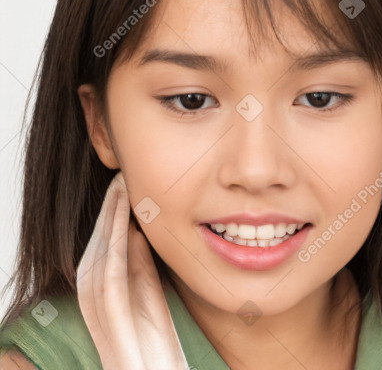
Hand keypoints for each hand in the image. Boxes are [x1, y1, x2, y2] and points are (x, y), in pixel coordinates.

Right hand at [76, 171, 188, 369]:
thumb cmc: (156, 338)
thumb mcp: (148, 289)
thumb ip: (138, 258)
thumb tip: (134, 225)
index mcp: (103, 287)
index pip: (104, 240)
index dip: (113, 209)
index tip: (126, 182)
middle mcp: (93, 293)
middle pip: (98, 241)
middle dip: (109, 207)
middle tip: (121, 175)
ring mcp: (97, 306)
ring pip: (99, 252)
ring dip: (109, 218)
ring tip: (121, 187)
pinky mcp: (107, 317)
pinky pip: (110, 273)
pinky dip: (115, 245)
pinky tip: (124, 222)